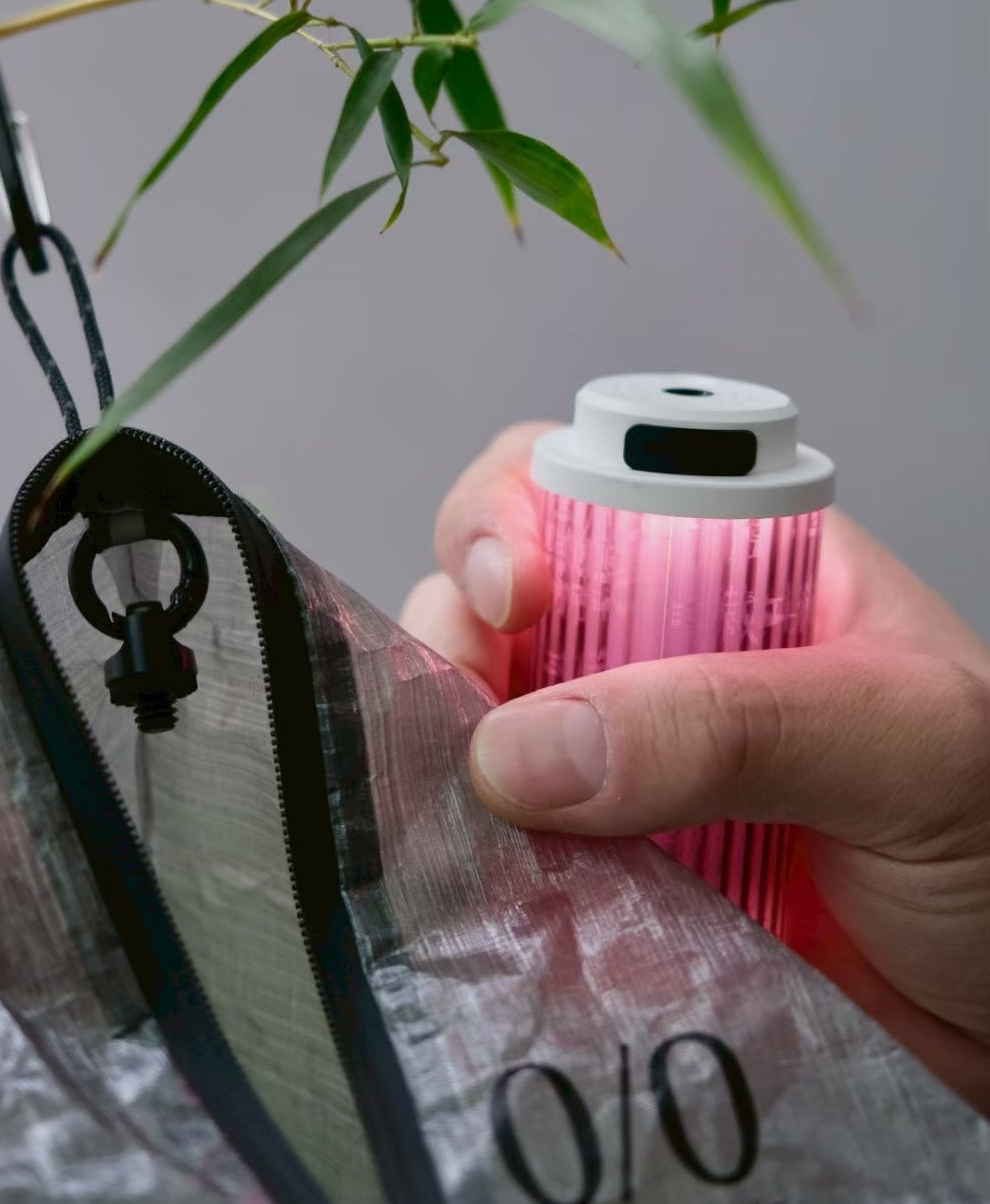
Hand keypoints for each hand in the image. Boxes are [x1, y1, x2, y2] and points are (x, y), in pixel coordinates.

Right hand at [401, 422, 989, 1112]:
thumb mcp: (905, 749)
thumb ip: (736, 726)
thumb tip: (526, 746)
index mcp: (739, 570)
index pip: (589, 485)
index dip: (519, 512)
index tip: (513, 598)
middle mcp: (656, 648)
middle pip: (499, 589)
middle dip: (458, 632)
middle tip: (468, 717)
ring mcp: (617, 754)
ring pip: (482, 709)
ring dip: (451, 747)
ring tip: (475, 813)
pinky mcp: (595, 855)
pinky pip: (498, 829)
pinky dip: (473, 843)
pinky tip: (487, 871)